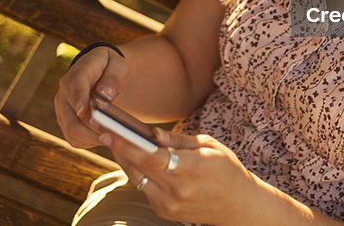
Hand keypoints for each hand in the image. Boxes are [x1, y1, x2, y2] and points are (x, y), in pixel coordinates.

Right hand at [55, 45, 129, 148]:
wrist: (99, 72)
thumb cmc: (109, 67)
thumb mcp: (117, 64)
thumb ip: (113, 77)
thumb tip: (105, 95)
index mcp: (77, 74)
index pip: (75, 86)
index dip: (80, 100)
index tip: (85, 112)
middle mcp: (64, 94)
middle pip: (73, 118)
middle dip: (92, 131)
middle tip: (112, 138)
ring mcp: (62, 110)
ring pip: (72, 132)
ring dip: (92, 140)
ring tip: (113, 141)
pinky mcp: (65, 123)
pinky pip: (74, 138)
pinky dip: (89, 142)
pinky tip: (104, 138)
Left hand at [103, 128, 261, 225]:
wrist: (239, 206)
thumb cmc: (227, 169)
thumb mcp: (209, 145)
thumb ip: (178, 140)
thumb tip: (151, 133)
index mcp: (192, 169)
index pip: (151, 157)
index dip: (128, 144)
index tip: (110, 131)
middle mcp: (178, 190)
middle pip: (139, 167)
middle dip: (120, 148)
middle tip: (104, 131)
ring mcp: (170, 204)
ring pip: (137, 179)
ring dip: (125, 160)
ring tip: (115, 141)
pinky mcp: (165, 212)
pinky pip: (144, 188)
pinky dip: (138, 173)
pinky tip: (133, 158)